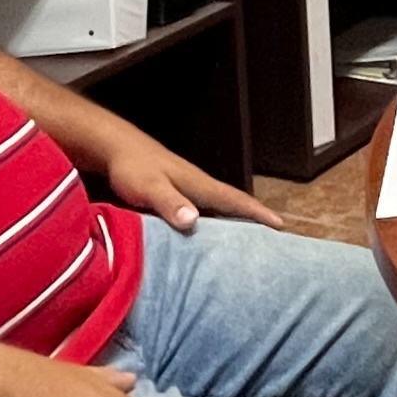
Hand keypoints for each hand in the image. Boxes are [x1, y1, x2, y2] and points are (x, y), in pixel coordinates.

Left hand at [99, 138, 281, 236]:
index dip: (258, 213)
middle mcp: (198, 188)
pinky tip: (210, 241)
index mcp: (199, 185)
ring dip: (234, 225)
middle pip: (233, 207)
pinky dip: (213, 226)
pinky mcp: (175, 198)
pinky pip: (202, 215)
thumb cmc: (132, 168)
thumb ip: (169, 203)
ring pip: (218, 212)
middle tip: (274, 242)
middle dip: (255, 221)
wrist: (114, 150)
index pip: (235, 200)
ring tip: (248, 247)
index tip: (281, 225)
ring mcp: (188, 192)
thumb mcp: (150, 187)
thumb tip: (192, 220)